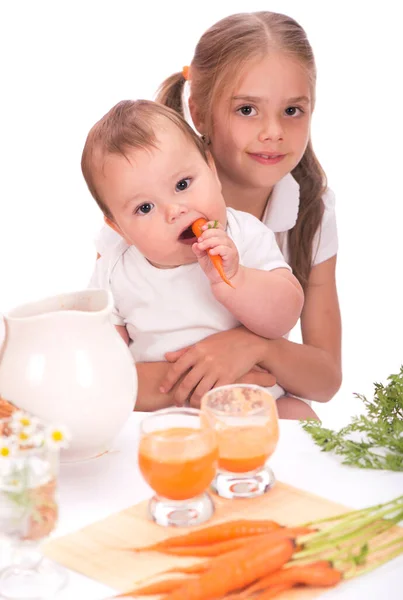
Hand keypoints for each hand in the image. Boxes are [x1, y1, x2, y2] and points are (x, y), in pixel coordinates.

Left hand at [159, 327, 273, 406]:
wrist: (249, 342)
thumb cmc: (225, 341)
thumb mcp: (203, 342)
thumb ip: (184, 351)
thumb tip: (167, 357)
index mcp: (197, 351)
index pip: (177, 368)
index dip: (168, 380)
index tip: (163, 389)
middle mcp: (205, 361)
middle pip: (187, 383)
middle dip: (178, 396)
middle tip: (176, 402)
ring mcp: (217, 370)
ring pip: (200, 392)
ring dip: (192, 402)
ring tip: (189, 405)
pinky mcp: (228, 378)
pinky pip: (215, 393)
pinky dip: (208, 401)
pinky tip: (205, 405)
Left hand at [192, 220, 238, 284]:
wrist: (222, 279)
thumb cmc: (214, 266)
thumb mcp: (202, 257)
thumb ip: (198, 250)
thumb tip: (195, 244)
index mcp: (220, 240)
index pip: (218, 227)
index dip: (210, 225)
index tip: (201, 228)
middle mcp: (227, 242)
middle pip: (219, 232)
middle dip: (207, 234)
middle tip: (200, 241)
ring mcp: (230, 249)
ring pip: (222, 239)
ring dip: (210, 242)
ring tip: (202, 247)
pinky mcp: (231, 257)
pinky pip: (225, 250)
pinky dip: (217, 249)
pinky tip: (211, 252)